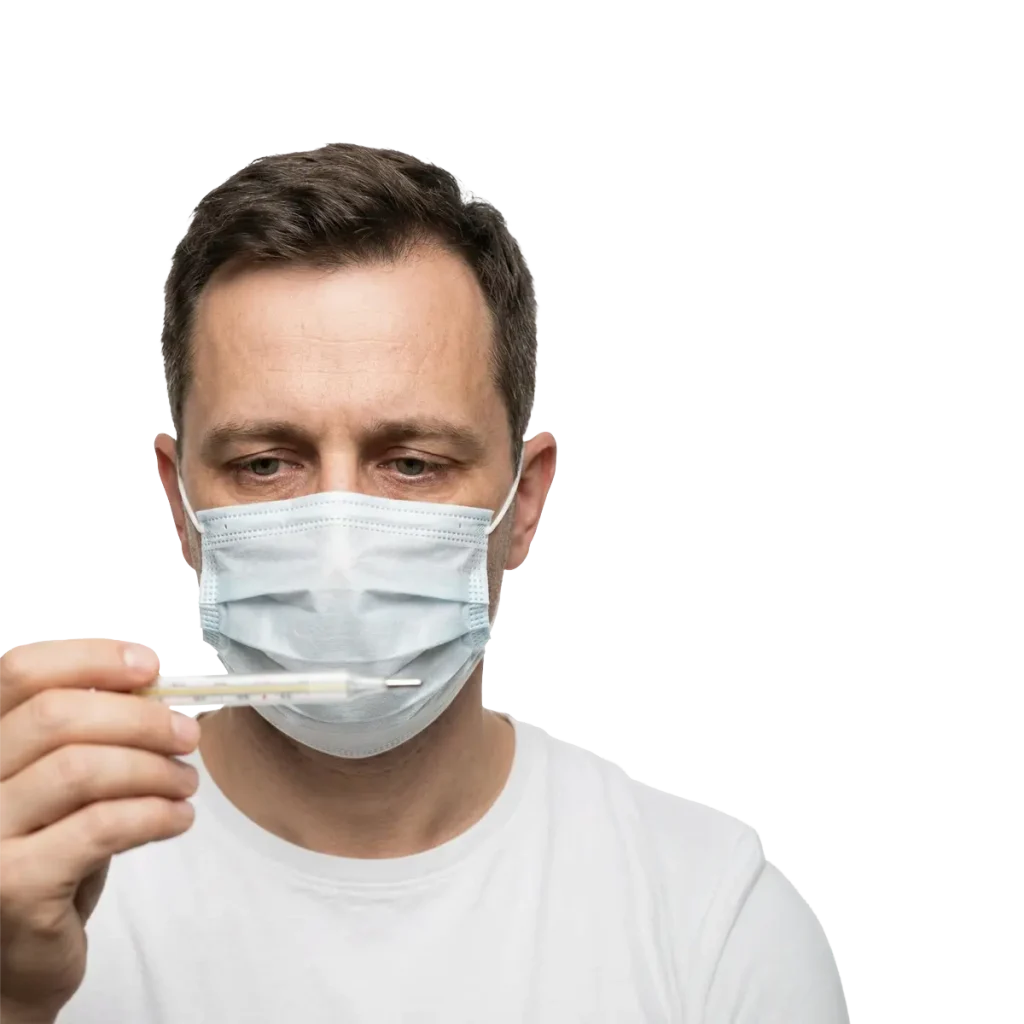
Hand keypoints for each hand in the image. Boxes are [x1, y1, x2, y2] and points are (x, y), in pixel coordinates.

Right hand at [0, 640, 200, 1019]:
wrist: (15, 963)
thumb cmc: (47, 857)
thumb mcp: (61, 785)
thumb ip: (89, 734)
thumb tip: (152, 684)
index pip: (17, 672)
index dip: (89, 657)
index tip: (149, 666)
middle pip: (56, 715)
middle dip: (140, 717)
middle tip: (186, 735)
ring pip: (81, 768)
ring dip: (153, 768)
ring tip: (186, 783)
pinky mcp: (12, 886)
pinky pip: (99, 826)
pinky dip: (154, 813)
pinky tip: (178, 818)